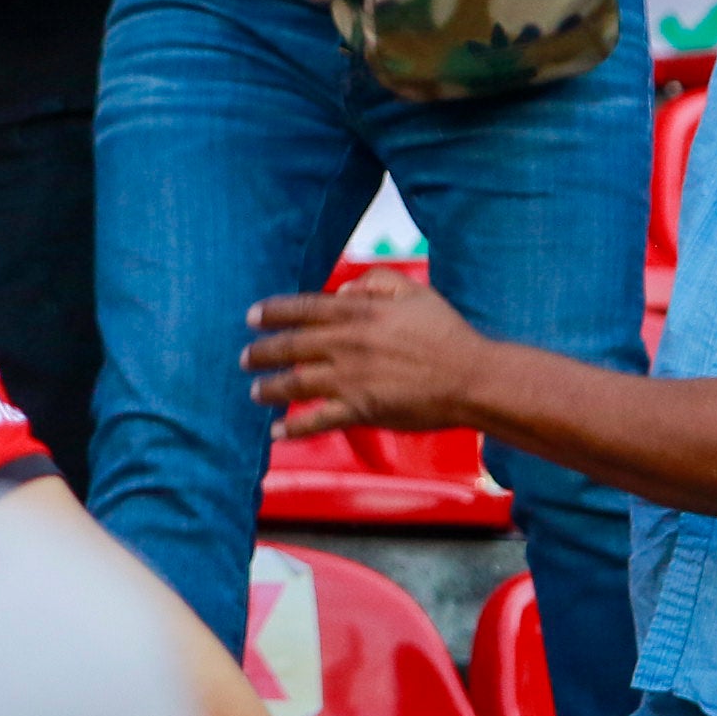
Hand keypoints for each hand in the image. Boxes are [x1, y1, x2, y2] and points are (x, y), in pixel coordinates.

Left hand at [241, 271, 495, 437]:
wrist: (471, 378)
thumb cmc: (446, 333)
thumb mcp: (414, 291)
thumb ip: (376, 281)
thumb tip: (342, 288)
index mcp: (359, 312)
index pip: (304, 309)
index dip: (273, 312)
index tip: (251, 316)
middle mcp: (347, 344)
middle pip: (291, 347)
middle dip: (262, 352)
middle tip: (245, 357)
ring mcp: (351, 379)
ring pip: (296, 384)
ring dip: (270, 388)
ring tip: (255, 391)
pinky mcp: (360, 410)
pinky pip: (317, 421)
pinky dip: (294, 429)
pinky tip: (277, 433)